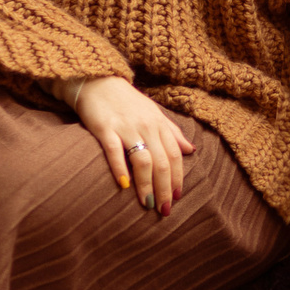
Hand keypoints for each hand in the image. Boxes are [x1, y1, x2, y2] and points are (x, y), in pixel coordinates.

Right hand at [67, 77, 197, 213]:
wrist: (98, 80)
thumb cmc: (126, 101)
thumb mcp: (154, 112)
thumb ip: (172, 131)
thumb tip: (191, 150)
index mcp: (159, 124)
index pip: (174, 155)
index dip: (177, 178)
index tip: (177, 197)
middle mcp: (146, 126)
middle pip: (161, 162)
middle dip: (164, 188)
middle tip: (164, 209)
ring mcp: (125, 126)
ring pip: (142, 159)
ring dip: (146, 184)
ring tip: (147, 204)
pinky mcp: (104, 127)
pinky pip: (114, 150)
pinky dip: (120, 168)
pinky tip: (124, 186)